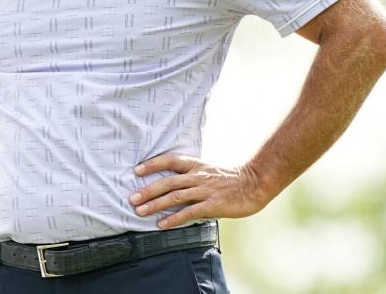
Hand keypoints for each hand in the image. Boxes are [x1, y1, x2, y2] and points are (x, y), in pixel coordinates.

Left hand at [128, 154, 268, 228]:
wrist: (255, 183)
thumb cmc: (230, 179)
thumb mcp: (208, 170)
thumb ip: (191, 175)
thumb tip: (172, 182)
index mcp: (196, 165)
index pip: (170, 160)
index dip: (152, 164)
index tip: (136, 170)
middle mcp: (197, 176)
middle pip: (167, 182)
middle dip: (148, 190)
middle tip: (131, 198)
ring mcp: (205, 190)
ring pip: (175, 197)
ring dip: (155, 205)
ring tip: (140, 211)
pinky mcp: (212, 205)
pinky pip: (189, 212)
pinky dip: (174, 218)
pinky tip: (162, 224)